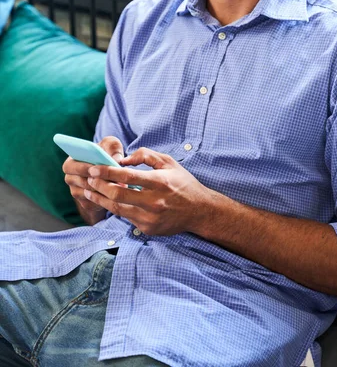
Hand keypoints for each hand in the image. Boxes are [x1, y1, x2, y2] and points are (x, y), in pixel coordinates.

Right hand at [63, 136, 123, 223]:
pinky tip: (117, 193)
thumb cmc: (107, 153)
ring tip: (120, 185)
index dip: (83, 167)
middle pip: (80, 181)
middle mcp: (70, 178)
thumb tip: (117, 160)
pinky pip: (94, 203)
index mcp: (71, 162)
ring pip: (88, 193)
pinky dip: (105, 198)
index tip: (96, 167)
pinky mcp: (86, 204)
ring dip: (104, 189)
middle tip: (112, 178)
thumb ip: (112, 148)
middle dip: (97, 179)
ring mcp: (77, 192)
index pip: (70, 166)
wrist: (111, 171)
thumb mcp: (110, 146)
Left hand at [83, 147, 210, 235]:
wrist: (199, 211)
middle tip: (88, 179)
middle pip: (117, 195)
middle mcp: (154, 201)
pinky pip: (126, 217)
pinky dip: (115, 208)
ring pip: (117, 209)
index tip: (94, 168)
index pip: (127, 176)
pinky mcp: (147, 228)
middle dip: (99, 186)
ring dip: (101, 199)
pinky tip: (107, 201)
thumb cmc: (183, 183)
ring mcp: (150, 217)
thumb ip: (146, 156)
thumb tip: (124, 159)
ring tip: (89, 191)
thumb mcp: (169, 162)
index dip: (107, 172)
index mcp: (159, 182)